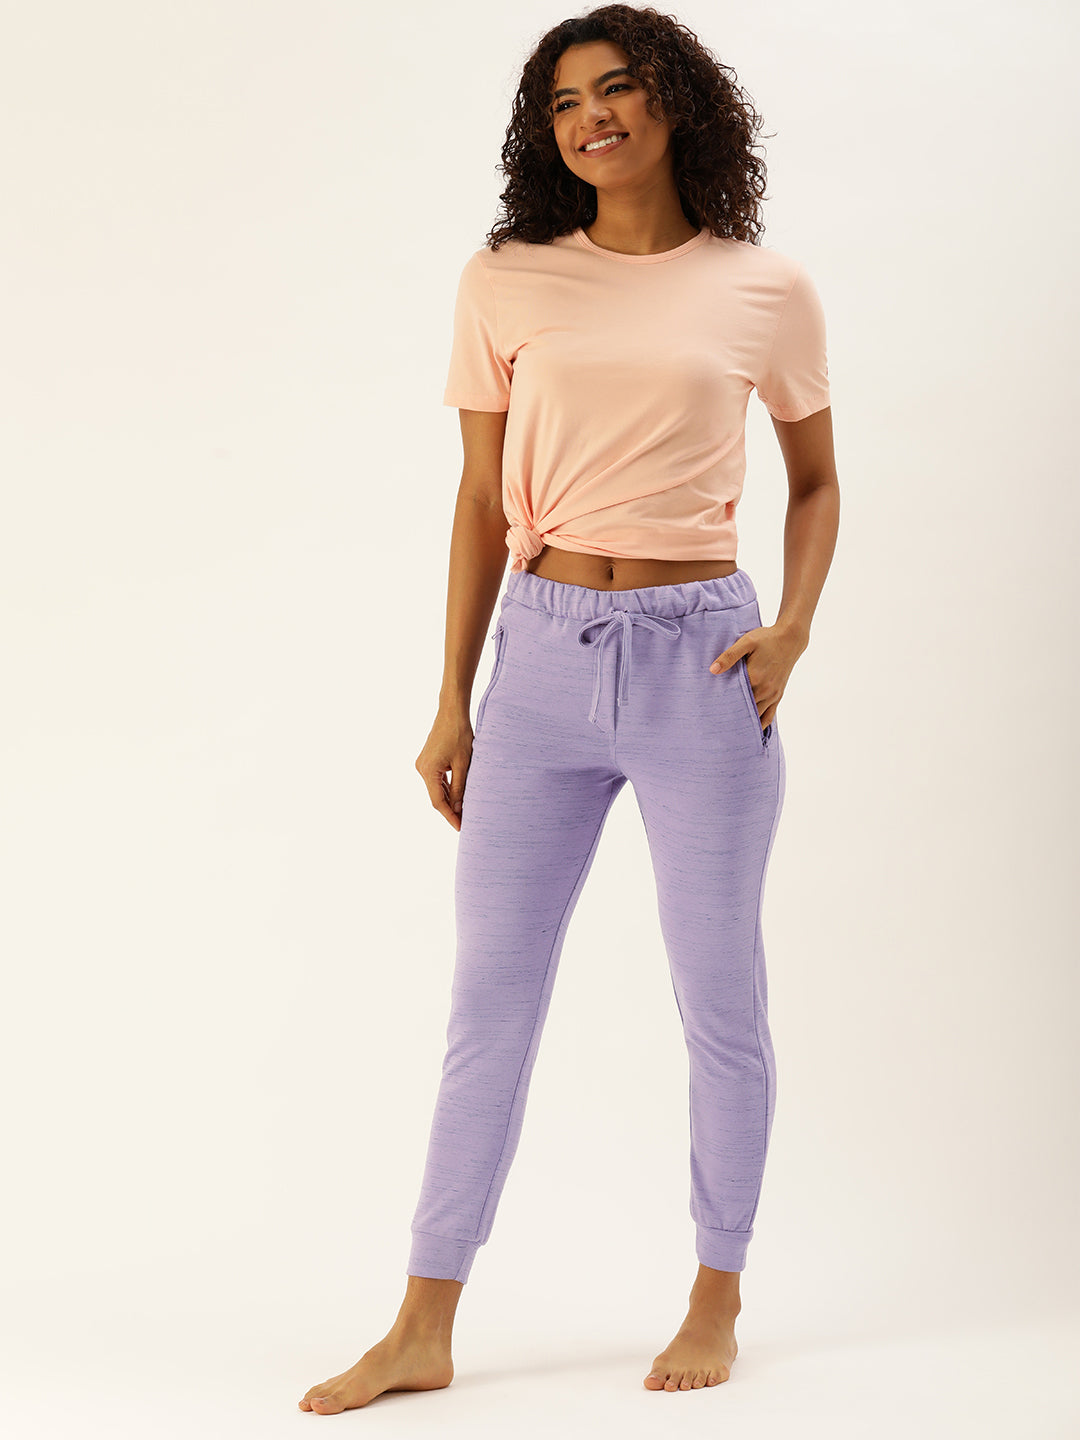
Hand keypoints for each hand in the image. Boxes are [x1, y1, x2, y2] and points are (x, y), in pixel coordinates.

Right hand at [415, 709, 474, 831]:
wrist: (452, 712)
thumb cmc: (459, 735)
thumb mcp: (463, 764)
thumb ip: (460, 788)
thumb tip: (459, 809)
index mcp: (428, 771)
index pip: (438, 802)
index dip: (450, 816)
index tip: (460, 827)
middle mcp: (421, 769)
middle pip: (436, 796)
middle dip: (450, 809)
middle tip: (465, 822)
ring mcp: (423, 764)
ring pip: (437, 788)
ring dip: (449, 799)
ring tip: (464, 811)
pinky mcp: (428, 760)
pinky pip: (437, 779)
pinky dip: (447, 788)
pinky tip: (458, 795)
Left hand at [709, 622, 807, 732]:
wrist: (790, 638)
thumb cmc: (767, 638)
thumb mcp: (746, 642)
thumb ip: (729, 656)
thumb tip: (712, 670)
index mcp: (755, 678)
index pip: (734, 699)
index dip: (722, 707)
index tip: (711, 714)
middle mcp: (765, 690)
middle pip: (745, 710)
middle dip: (732, 717)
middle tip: (716, 727)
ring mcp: (773, 694)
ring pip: (757, 715)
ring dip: (745, 721)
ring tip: (730, 730)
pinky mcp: (778, 694)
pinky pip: (770, 715)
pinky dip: (760, 723)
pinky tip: (752, 729)